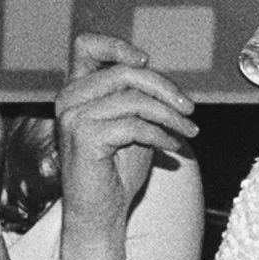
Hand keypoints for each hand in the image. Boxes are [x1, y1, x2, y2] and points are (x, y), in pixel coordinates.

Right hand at [55, 33, 198, 240]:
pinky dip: (161, 135)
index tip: (147, 61)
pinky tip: (172, 147)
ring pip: (135, 100)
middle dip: (165, 89)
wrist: (100, 213)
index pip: (87, 46)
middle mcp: (69, 98)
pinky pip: (135, 126)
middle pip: (124, 72)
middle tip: (189, 108)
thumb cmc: (117, 170)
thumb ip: (140, 97)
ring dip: (170, 116)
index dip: (118, 46)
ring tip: (188, 131)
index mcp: (77, 89)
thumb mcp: (132, 123)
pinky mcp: (85, 137)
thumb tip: (169, 83)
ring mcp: (74, 117)